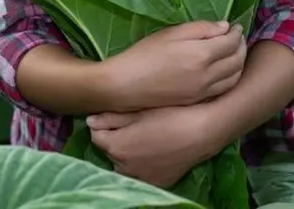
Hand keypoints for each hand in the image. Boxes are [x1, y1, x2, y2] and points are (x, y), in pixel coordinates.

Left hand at [87, 105, 224, 188]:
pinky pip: (141, 174)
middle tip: (135, 125)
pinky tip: (155, 151)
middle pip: (111, 152)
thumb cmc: (171, 115)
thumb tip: (90, 121)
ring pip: (125, 165)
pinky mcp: (158, 183)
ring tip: (146, 138)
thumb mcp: (139, 110)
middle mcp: (125, 168)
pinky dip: (142, 165)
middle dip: (117, 140)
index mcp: (117, 147)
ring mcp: (142, 178)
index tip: (117, 117)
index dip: (105, 124)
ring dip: (128, 154)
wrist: (203, 132)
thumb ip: (111, 117)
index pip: (96, 136)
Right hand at [102, 20, 245, 109]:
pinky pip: (224, 89)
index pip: (231, 42)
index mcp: (201, 55)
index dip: (236, 32)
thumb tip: (224, 27)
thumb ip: (200, 29)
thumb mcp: (170, 33)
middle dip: (241, 46)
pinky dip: (231, 78)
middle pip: (237, 60)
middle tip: (238, 38)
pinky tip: (226, 71)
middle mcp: (208, 75)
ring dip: (240, 63)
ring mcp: (204, 91)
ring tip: (235, 53)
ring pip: (234, 77)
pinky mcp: (197, 101)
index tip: (235, 26)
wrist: (125, 85)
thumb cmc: (144, 54)